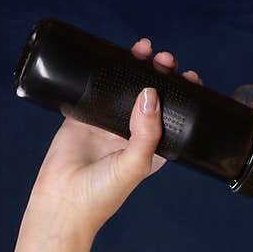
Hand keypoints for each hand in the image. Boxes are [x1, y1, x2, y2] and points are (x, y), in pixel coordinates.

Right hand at [25, 37, 203, 235]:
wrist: (62, 202)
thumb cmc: (102, 194)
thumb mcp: (135, 164)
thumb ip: (147, 132)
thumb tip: (151, 93)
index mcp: (152, 148)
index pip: (173, 116)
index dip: (183, 95)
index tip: (190, 77)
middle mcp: (132, 134)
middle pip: (151, 96)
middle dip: (161, 74)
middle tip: (164, 59)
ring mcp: (108, 123)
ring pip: (124, 87)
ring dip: (134, 67)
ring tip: (144, 49)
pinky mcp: (84, 116)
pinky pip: (94, 88)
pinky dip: (102, 71)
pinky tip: (110, 54)